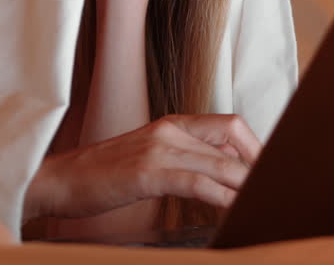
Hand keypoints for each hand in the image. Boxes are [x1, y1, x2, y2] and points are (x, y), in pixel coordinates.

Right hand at [26, 114, 260, 220]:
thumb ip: (184, 159)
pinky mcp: (148, 172)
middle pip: (233, 137)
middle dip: (259, 163)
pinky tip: (233, 209)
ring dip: (246, 183)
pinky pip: (197, 182)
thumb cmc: (103, 176)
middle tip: (275, 187)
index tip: (270, 170)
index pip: (230, 124)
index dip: (256, 146)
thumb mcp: (149, 158)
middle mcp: (170, 129)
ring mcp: (159, 148)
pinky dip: (221, 196)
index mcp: (173, 123)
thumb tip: (221, 174)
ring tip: (263, 201)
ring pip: (220, 161)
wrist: (58, 180)